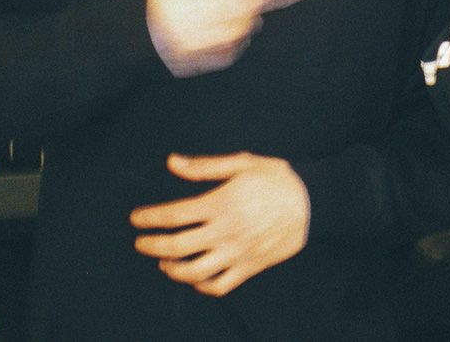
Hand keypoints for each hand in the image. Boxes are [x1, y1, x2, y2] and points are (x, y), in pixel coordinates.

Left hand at [131, 153, 309, 295]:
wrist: (313, 202)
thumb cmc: (277, 178)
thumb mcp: (242, 163)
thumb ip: (204, 166)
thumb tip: (172, 162)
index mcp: (222, 203)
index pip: (174, 215)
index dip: (150, 217)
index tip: (136, 218)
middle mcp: (226, 231)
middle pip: (177, 247)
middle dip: (152, 246)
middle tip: (141, 242)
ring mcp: (238, 253)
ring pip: (194, 272)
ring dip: (172, 269)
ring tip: (163, 262)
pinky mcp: (250, 267)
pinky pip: (219, 286)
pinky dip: (200, 286)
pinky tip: (194, 276)